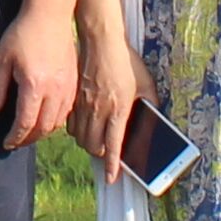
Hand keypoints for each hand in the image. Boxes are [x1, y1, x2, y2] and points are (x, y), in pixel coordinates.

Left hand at [0, 0, 78, 156]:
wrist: (50, 15)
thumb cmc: (22, 34)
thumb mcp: (1, 59)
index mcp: (34, 85)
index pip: (25, 123)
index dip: (15, 137)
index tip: (6, 143)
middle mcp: (54, 90)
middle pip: (43, 128)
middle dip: (28, 139)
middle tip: (16, 142)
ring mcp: (67, 87)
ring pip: (57, 122)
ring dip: (42, 132)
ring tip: (29, 133)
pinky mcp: (74, 83)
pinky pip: (67, 111)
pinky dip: (55, 121)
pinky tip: (45, 119)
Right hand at [67, 36, 141, 168]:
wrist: (101, 42)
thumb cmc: (126, 62)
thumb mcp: (146, 85)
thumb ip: (149, 106)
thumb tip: (151, 122)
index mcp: (118, 109)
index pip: (113, 146)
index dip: (112, 165)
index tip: (112, 178)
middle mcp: (98, 110)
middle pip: (93, 146)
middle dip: (100, 154)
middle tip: (107, 151)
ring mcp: (83, 105)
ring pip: (79, 137)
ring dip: (88, 143)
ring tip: (97, 139)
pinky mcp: (73, 98)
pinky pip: (70, 123)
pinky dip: (77, 130)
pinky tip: (85, 124)